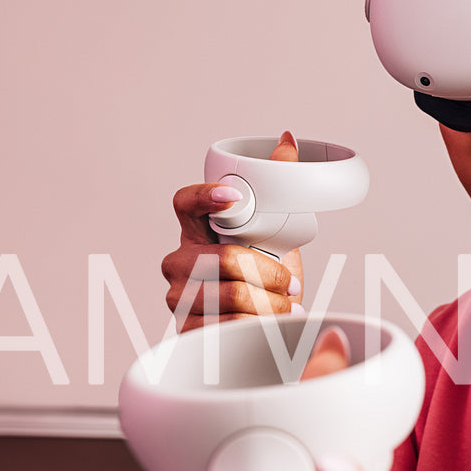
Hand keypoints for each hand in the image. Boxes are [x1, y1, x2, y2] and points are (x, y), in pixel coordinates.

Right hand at [161, 132, 305, 331]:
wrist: (262, 326)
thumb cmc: (262, 277)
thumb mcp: (274, 234)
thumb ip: (277, 187)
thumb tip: (287, 141)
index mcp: (196, 231)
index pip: (185, 203)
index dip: (206, 197)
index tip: (234, 197)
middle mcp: (179, 262)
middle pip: (224, 258)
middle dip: (269, 273)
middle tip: (291, 284)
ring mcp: (179, 297)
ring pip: (231, 294)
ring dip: (270, 303)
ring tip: (286, 306)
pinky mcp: (187, 330)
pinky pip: (227, 325)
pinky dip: (259, 326)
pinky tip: (273, 324)